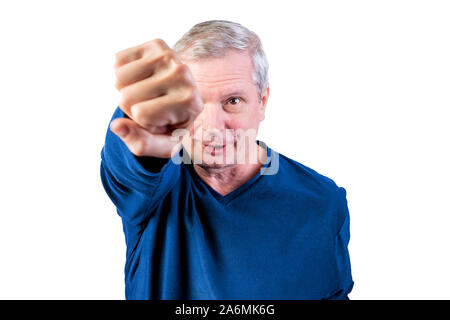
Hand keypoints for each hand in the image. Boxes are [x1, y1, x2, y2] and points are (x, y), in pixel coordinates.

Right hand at [110, 39, 202, 157]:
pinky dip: (123, 73)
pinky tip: (142, 78)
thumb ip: (141, 143)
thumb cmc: (172, 127)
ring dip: (126, 89)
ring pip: (119, 78)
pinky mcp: (157, 44)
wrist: (184, 101)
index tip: (161, 121)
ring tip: (147, 93)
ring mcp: (171, 56)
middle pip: (127, 97)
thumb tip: (116, 126)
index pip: (141, 114)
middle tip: (151, 106)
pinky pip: (117, 61)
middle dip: (132, 107)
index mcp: (190, 103)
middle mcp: (183, 75)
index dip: (144, 123)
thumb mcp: (162, 145)